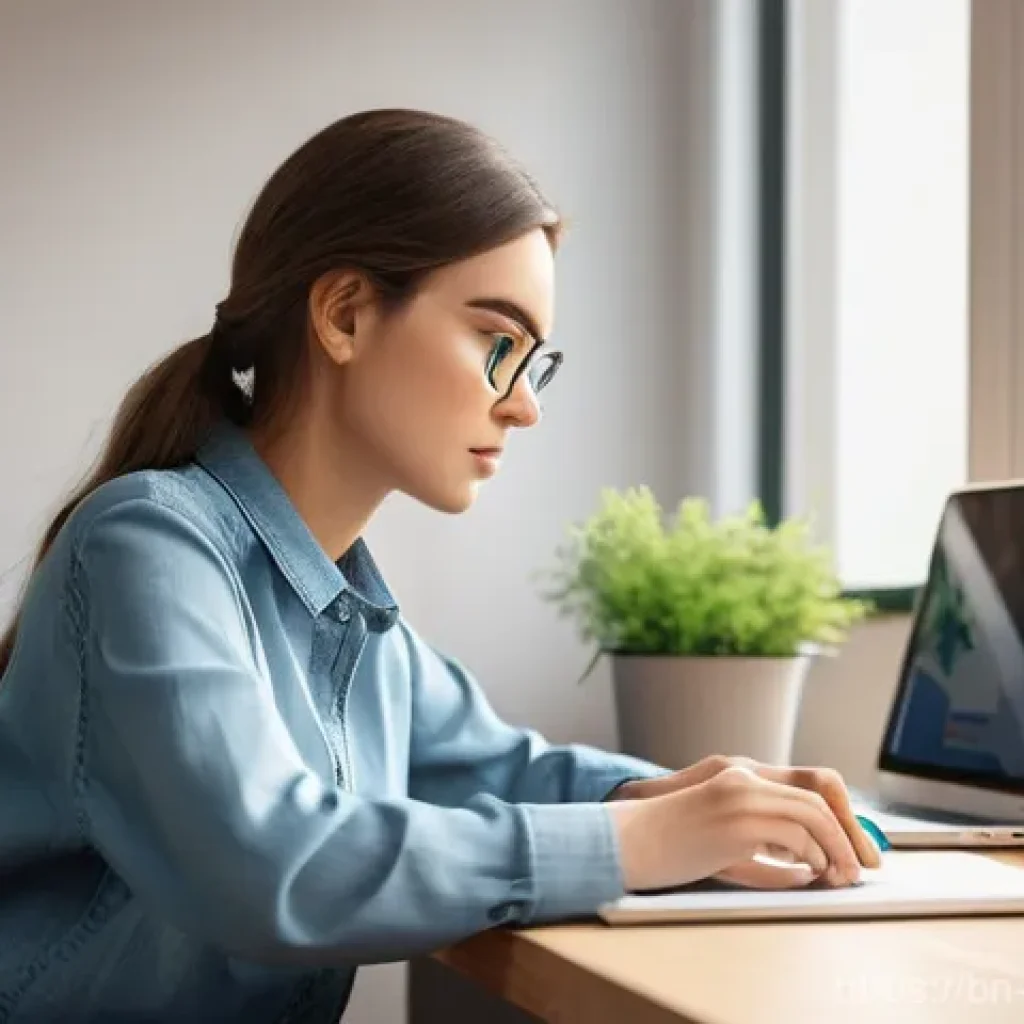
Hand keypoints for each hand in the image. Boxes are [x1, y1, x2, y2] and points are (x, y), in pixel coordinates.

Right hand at [607, 759, 878, 893]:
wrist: (625, 838)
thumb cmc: (666, 842)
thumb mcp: (719, 833)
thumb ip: (761, 843)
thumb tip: (806, 870)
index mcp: (739, 773)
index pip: (807, 782)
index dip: (837, 815)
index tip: (851, 845)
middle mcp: (743, 775)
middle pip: (819, 791)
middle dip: (847, 831)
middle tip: (857, 866)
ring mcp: (740, 794)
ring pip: (812, 812)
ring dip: (834, 847)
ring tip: (837, 874)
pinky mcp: (736, 821)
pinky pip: (794, 836)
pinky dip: (811, 857)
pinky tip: (809, 872)